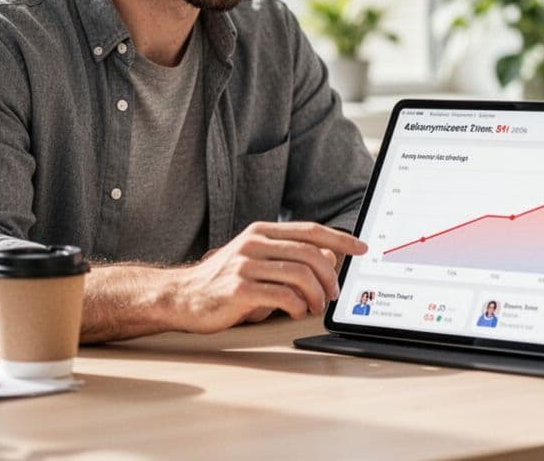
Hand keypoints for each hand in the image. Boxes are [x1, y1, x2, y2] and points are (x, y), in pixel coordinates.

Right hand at [173, 222, 365, 333]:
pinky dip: (297, 306)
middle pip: (310, 253)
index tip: (362, 248)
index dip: (340, 239)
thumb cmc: (223, 281)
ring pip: (300, 274)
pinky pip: (282, 296)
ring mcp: (245, 264)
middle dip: (330, 276)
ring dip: (316, 295)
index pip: (310, 231)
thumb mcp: (258, 262)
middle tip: (334, 294)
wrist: (181, 296)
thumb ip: (290, 257)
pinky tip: (296, 312)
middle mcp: (254, 243)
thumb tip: (330, 258)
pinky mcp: (238, 289)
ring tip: (315, 307)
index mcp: (261, 232)